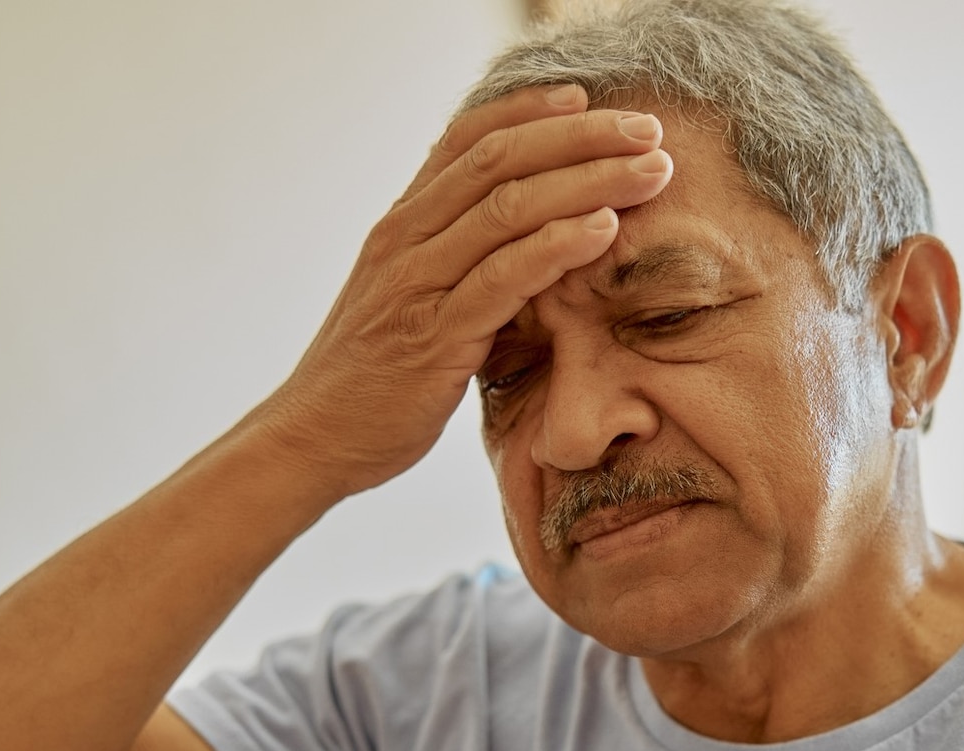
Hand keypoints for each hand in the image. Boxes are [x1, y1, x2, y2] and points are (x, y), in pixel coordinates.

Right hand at [265, 84, 673, 497]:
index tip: (587, 98)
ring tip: (650, 171)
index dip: (529, 111)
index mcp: (402, 225)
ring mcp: (416, 285)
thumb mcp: (408, 299)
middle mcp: (405, 240)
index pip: (467, 141)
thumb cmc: (371, 376)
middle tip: (648, 128)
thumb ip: (451, 261)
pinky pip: (502, 278)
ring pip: (508, 208)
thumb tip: (516, 238)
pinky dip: (557, 246)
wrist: (313, 439)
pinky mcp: (433, 337)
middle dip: (581, 137)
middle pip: (499, 160)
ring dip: (588, 182)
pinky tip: (604, 229)